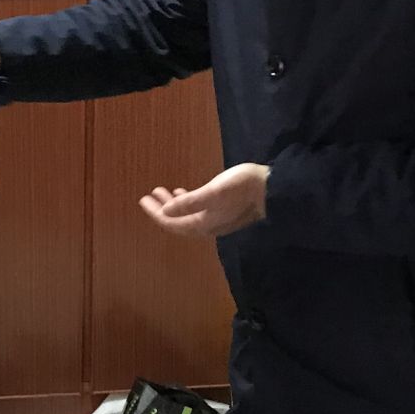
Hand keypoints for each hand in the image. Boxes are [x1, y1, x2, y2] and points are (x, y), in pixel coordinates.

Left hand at [139, 163, 268, 238]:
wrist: (272, 189)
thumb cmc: (241, 187)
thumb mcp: (213, 192)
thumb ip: (190, 203)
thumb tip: (165, 212)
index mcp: (203, 224)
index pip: (172, 223)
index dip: (155, 214)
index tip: (142, 201)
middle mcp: (208, 226)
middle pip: (177, 221)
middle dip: (160, 210)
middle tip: (147, 196)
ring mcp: (216, 219)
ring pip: (187, 215)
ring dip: (172, 205)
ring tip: (161, 191)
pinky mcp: (224, 210)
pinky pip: (197, 210)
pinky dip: (186, 202)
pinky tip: (183, 192)